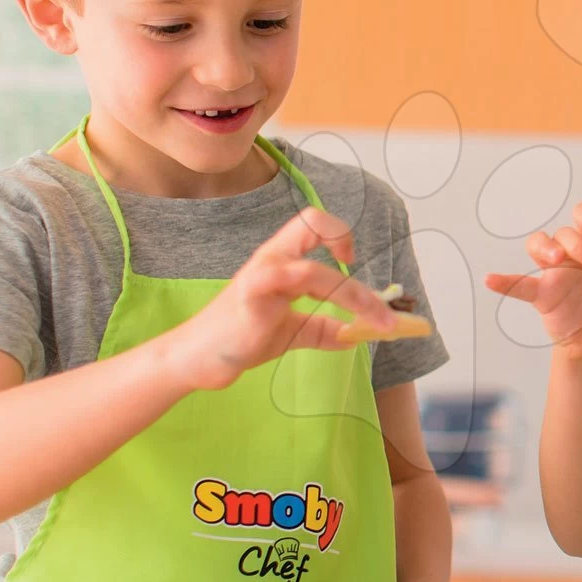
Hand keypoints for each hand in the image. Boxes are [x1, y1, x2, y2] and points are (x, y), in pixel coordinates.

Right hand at [162, 207, 398, 391]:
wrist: (199, 360)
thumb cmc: (241, 339)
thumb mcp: (292, 332)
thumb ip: (322, 329)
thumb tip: (355, 336)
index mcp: (281, 260)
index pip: (312, 224)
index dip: (338, 234)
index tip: (352, 262)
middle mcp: (272, 259)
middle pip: (310, 220)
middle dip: (344, 237)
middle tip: (358, 268)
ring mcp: (261, 276)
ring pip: (316, 270)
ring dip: (355, 296)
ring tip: (382, 324)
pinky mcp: (253, 297)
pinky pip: (295, 287)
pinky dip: (329, 303)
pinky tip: (343, 331)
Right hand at [483, 202, 581, 360]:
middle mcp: (578, 254)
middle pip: (568, 230)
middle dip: (578, 240)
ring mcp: (557, 272)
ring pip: (541, 243)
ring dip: (545, 245)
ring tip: (554, 259)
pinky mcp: (542, 295)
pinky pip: (519, 284)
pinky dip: (505, 281)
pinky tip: (491, 280)